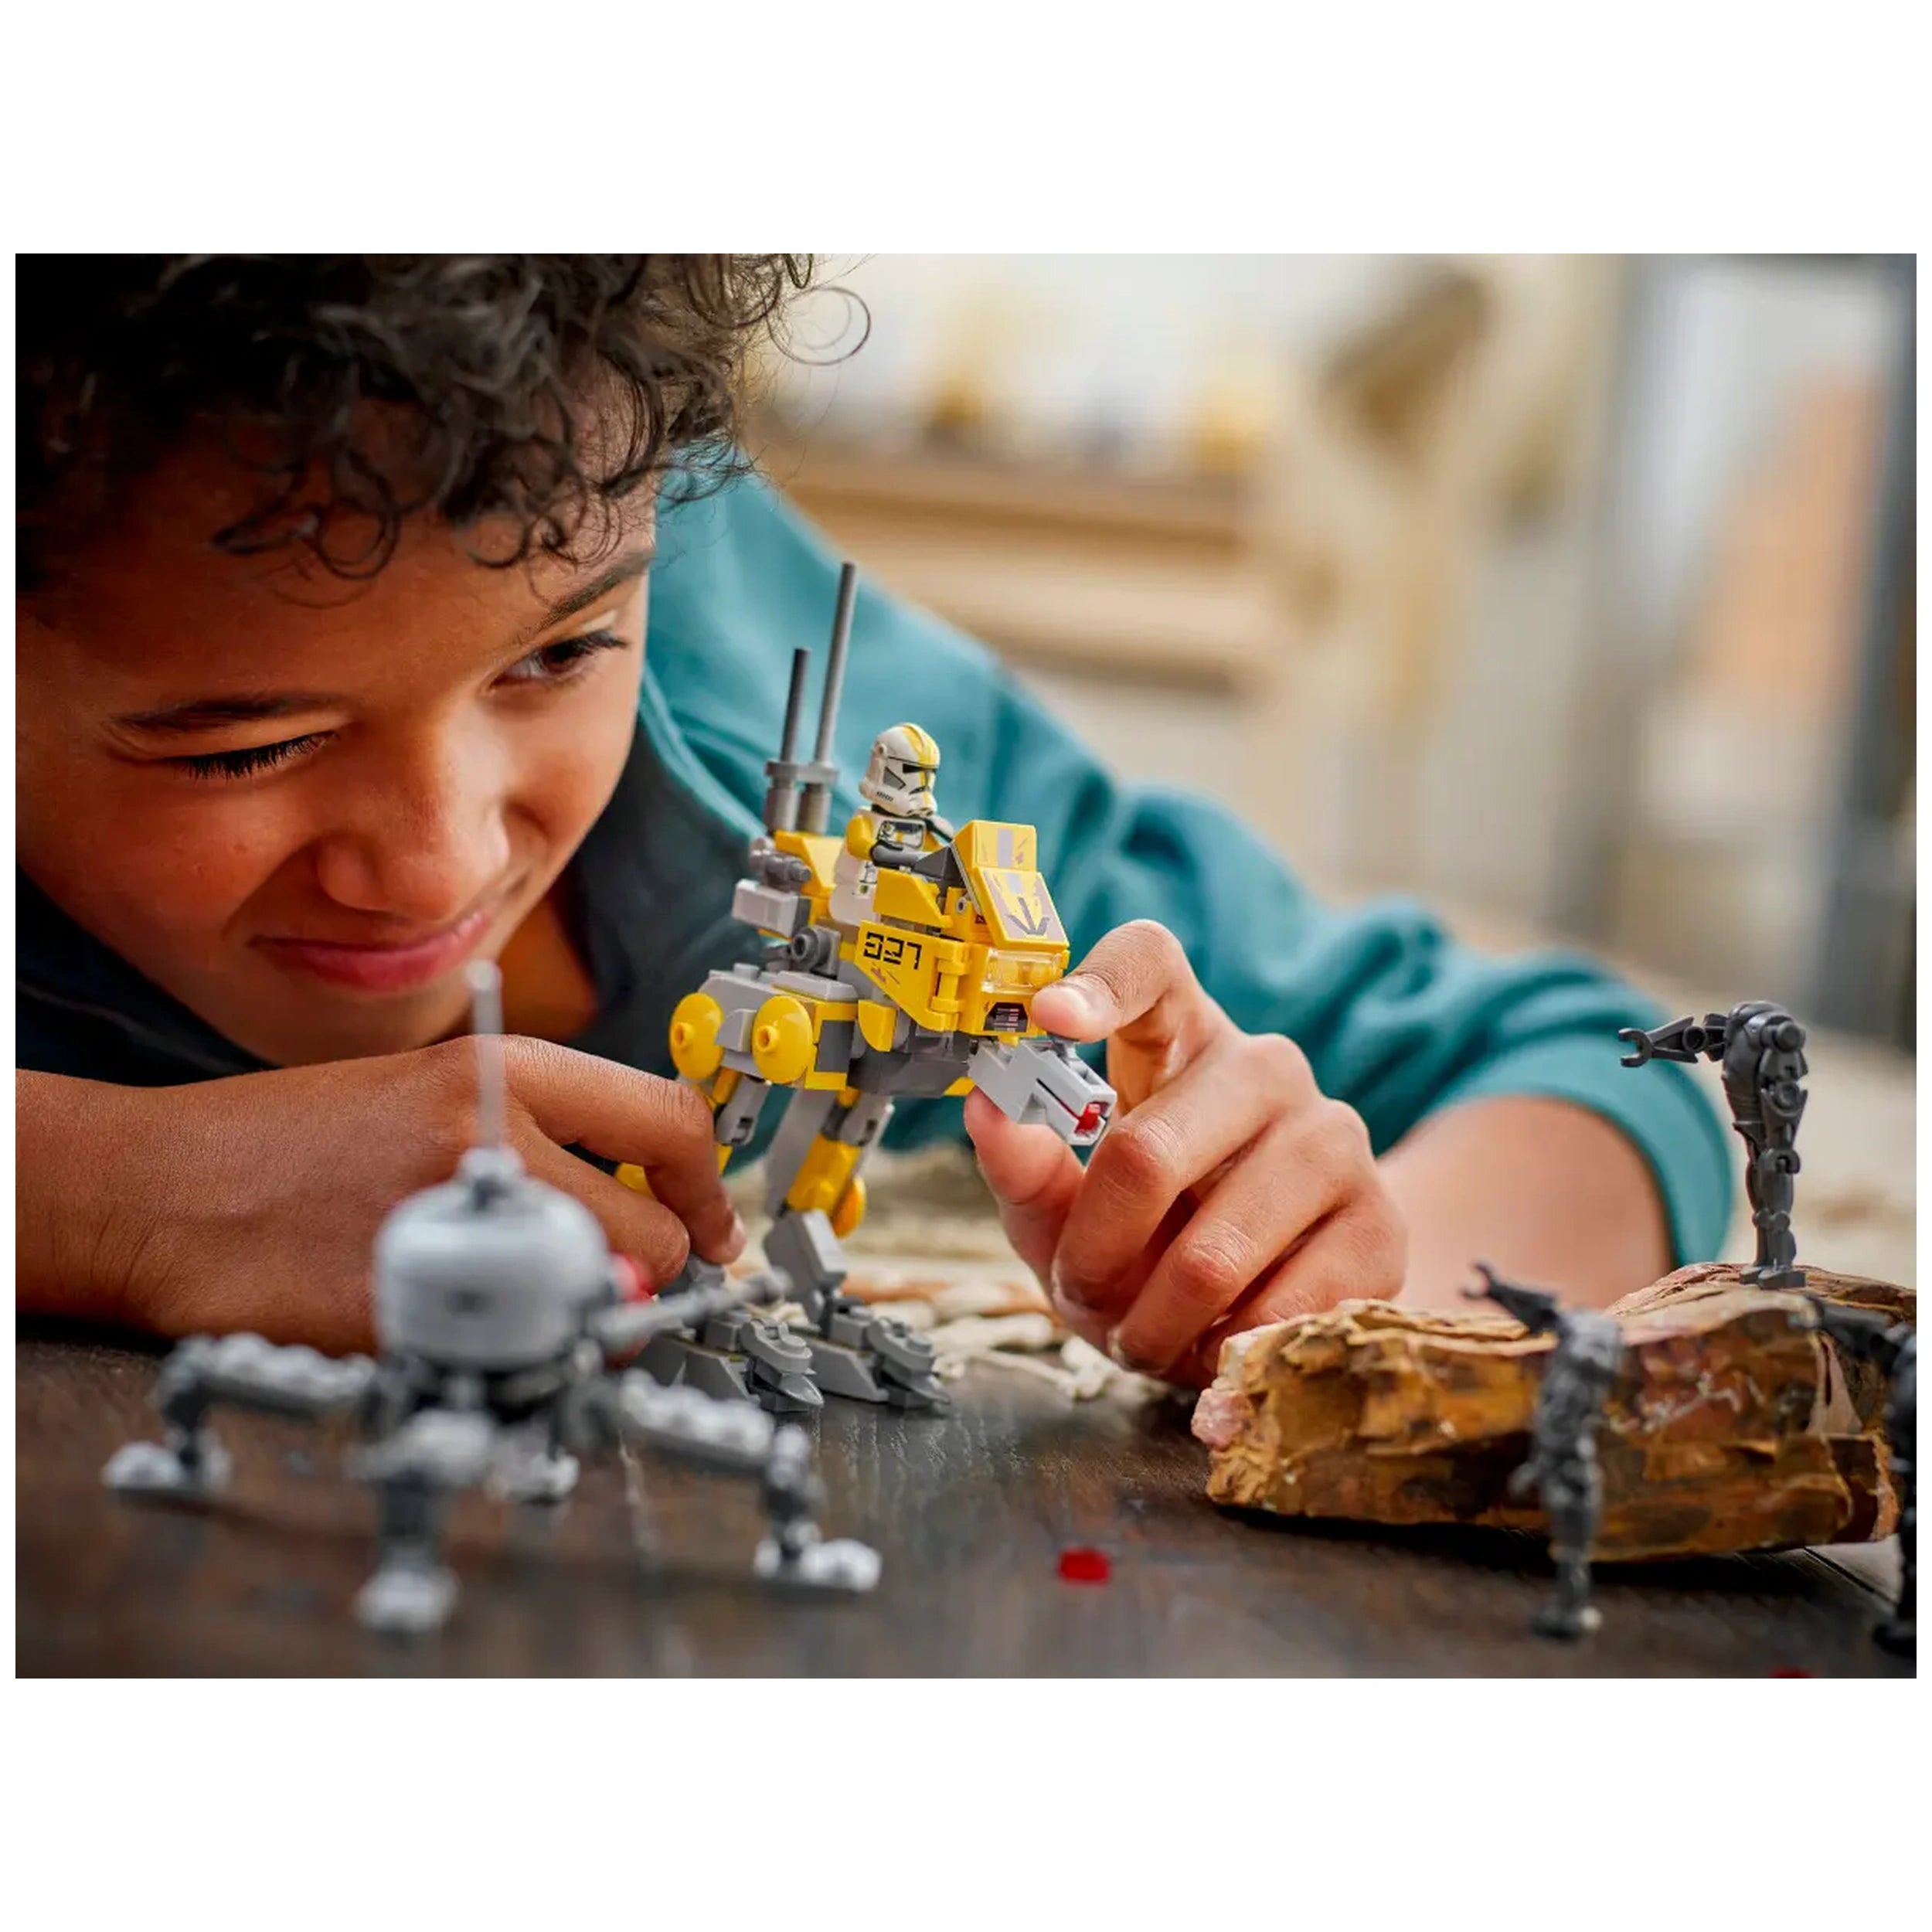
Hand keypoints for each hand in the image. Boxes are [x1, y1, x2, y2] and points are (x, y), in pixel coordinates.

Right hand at [62, 1042, 743, 1353]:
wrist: (161, 1188)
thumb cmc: (291, 1146)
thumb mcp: (429, 1096)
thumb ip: (539, 1141)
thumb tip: (641, 1216)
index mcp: (497, 1071)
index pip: (666, 1119)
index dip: (708, 1190)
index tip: (715, 1231)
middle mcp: (484, 1135)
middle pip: (651, 1237)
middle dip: (647, 1281)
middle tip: (610, 1294)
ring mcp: (447, 1223)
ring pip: (595, 1309)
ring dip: (585, 1330)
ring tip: (524, 1315)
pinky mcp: (406, 1309)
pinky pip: (514, 1360)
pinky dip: (510, 1366)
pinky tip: (462, 1339)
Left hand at [965, 921, 1406, 1387]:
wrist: (1267, 1300)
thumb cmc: (1150, 1236)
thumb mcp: (1066, 1211)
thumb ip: (1024, 1166)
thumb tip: (986, 1109)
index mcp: (1178, 1039)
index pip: (1150, 965)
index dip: (1099, 983)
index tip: (1049, 1015)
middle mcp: (1265, 1068)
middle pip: (1147, 1154)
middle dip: (1094, 1256)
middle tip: (1083, 1297)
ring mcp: (1334, 1139)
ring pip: (1211, 1256)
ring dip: (1155, 1325)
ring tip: (1145, 1336)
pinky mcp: (1380, 1224)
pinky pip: (1279, 1311)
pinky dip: (1225, 1352)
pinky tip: (1218, 1344)